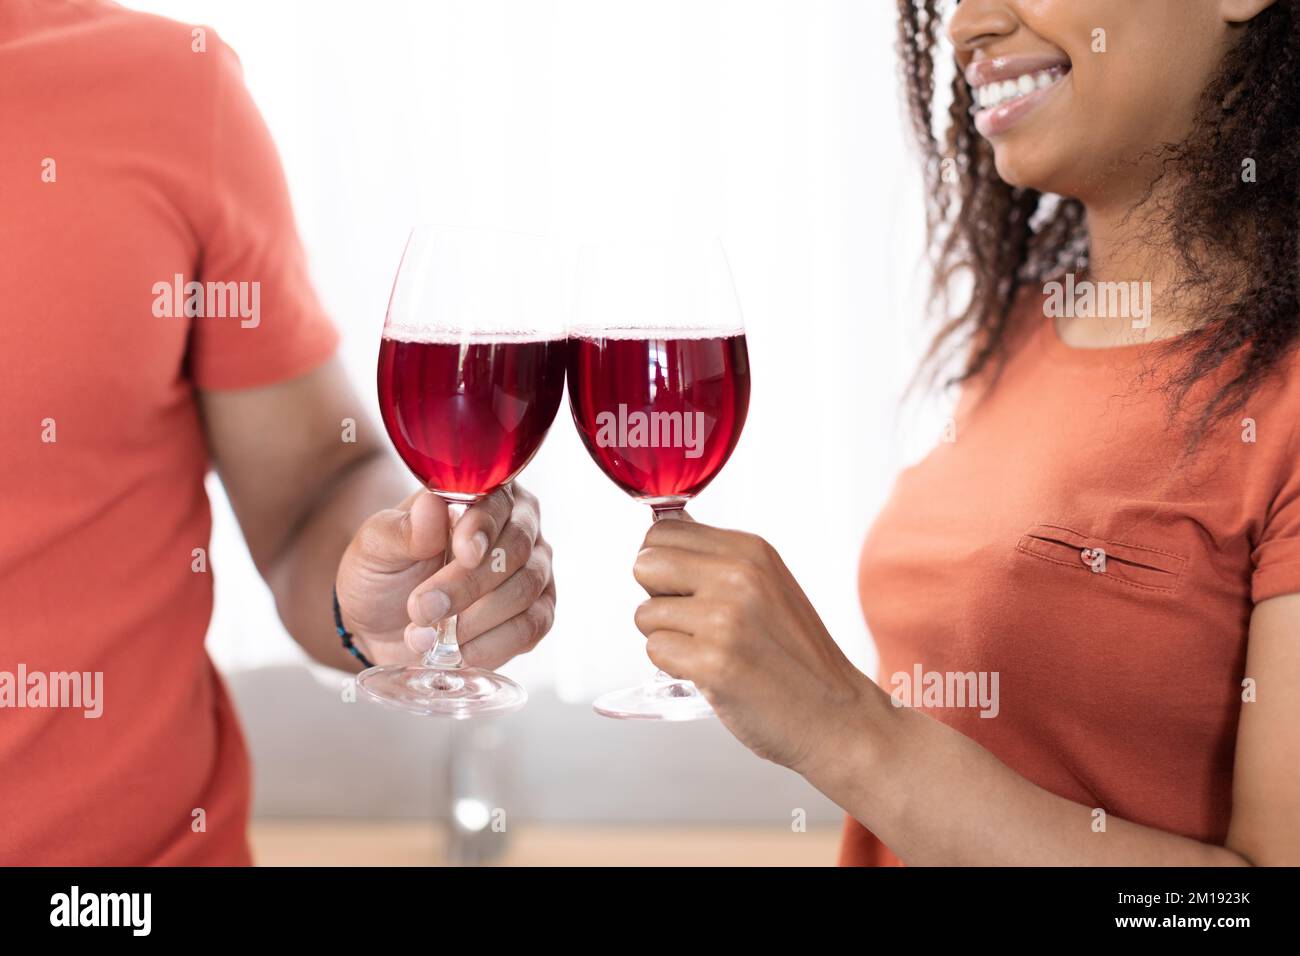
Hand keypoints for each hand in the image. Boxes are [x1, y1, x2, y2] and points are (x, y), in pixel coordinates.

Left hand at [335, 482, 554, 668]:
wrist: (384, 624)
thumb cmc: (383, 573)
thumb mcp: (374, 549)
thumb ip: (402, 530)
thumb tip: (431, 506)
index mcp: (483, 495)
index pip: (498, 503)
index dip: (483, 527)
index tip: (462, 553)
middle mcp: (519, 527)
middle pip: (515, 550)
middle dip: (467, 585)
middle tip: (421, 609)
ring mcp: (534, 571)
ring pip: (525, 591)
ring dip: (473, 620)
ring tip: (425, 635)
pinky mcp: (537, 614)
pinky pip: (531, 628)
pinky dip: (491, 645)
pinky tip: (456, 651)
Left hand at [632, 515, 878, 775]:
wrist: (837, 715)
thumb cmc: (798, 658)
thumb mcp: (768, 585)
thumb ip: (719, 562)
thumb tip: (658, 544)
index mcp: (750, 550)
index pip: (663, 532)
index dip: (662, 566)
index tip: (684, 590)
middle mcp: (738, 575)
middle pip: (645, 564)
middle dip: (656, 597)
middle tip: (691, 623)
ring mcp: (726, 618)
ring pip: (645, 614)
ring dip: (666, 638)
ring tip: (709, 651)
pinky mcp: (714, 662)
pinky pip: (654, 651)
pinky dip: (674, 667)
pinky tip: (710, 673)